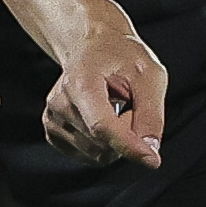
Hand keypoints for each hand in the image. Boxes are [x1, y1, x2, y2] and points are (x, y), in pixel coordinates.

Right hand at [43, 22, 166, 169]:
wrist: (92, 47)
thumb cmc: (120, 56)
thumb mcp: (149, 74)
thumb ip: (151, 113)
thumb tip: (150, 150)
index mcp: (80, 82)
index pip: (102, 126)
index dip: (128, 145)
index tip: (151, 159)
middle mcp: (60, 103)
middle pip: (103, 142)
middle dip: (128, 133)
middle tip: (131, 105)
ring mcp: (53, 120)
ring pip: (98, 154)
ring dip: (117, 141)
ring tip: (116, 109)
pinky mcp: (54, 133)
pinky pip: (91, 156)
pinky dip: (105, 145)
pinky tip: (104, 119)